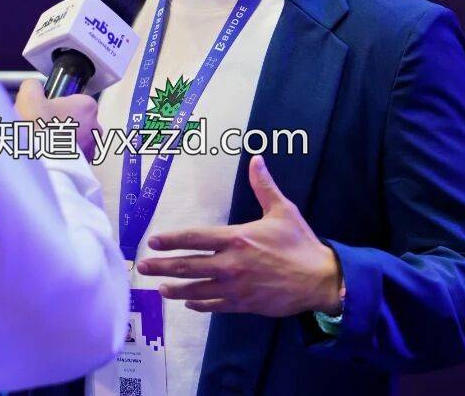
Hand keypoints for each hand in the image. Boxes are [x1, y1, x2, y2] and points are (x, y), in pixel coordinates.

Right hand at [14, 78, 103, 160]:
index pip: (74, 99)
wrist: (40, 164)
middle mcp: (96, 126)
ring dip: (63, 139)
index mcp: (87, 105)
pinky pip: (76, 155)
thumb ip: (33, 85)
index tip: (45, 112)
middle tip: (42, 128)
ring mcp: (93, 147)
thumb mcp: (29, 97)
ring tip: (44, 143)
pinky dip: (65, 154)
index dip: (57, 104)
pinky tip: (50, 155)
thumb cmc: (38, 130)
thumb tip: (33, 87)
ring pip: (77, 138)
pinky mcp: (87, 164)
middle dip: (61, 122)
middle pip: (76, 118)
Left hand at [136, 154, 341, 316]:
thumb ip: (263, 186)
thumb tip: (256, 159)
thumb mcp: (282, 210)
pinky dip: (200, 304)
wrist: (320, 280)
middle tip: (143, 268)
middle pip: (188, 265)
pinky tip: (190, 302)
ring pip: (197, 289)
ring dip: (176, 289)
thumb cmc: (300, 244)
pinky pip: (215, 305)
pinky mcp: (243, 304)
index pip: (195, 238)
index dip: (171, 239)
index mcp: (236, 239)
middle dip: (163, 267)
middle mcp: (230, 264)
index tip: (153, 241)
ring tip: (160, 289)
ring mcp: (235, 287)